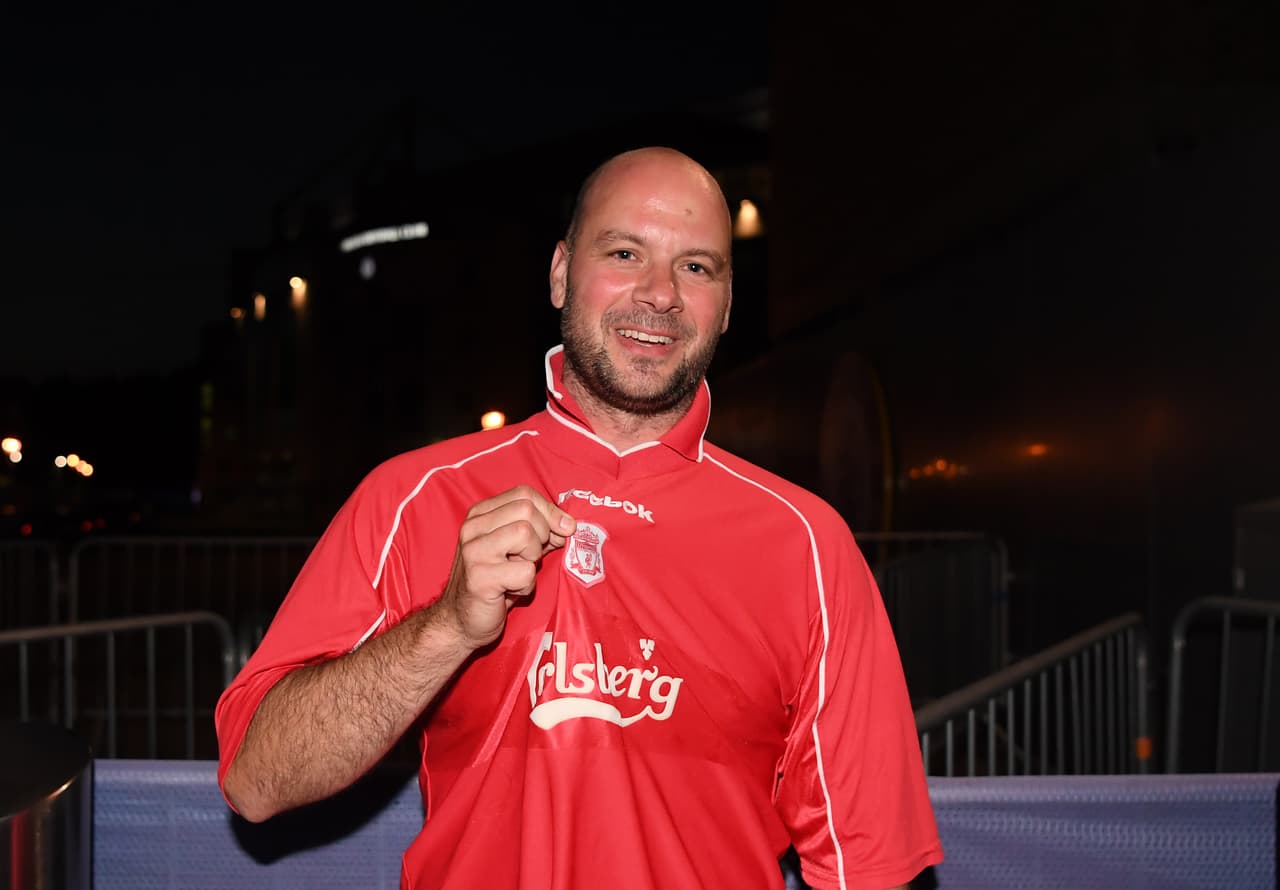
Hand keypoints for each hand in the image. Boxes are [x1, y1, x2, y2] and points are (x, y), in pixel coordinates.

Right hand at [442, 485, 575, 648]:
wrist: (461, 621)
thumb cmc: (494, 583)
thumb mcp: (515, 549)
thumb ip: (538, 531)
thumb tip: (568, 525)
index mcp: (480, 515)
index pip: (524, 494)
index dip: (550, 511)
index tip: (562, 530)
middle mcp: (473, 528)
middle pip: (527, 510)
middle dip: (542, 534)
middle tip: (532, 557)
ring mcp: (474, 551)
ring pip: (525, 534)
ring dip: (533, 559)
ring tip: (517, 573)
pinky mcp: (481, 577)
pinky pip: (525, 571)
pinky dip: (527, 585)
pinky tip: (510, 591)